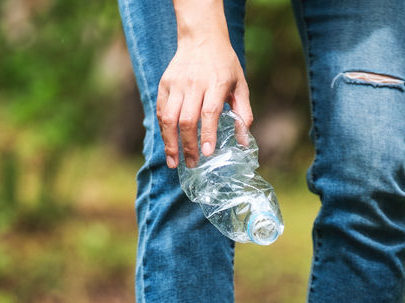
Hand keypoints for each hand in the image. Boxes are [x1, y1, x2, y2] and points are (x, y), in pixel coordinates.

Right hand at [156, 37, 252, 168]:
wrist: (202, 37)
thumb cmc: (225, 64)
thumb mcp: (241, 85)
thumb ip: (244, 113)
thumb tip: (244, 142)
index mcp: (217, 83)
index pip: (209, 112)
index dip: (207, 134)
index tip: (207, 154)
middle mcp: (194, 83)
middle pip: (187, 120)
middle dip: (188, 146)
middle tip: (192, 164)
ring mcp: (177, 83)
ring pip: (169, 118)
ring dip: (170, 143)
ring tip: (174, 162)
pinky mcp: (165, 84)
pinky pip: (161, 111)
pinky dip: (164, 130)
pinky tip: (169, 144)